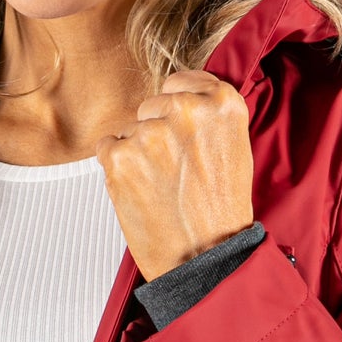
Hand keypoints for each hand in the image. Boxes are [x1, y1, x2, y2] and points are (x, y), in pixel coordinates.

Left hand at [96, 70, 254, 281]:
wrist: (204, 260)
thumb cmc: (220, 213)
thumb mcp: (234, 151)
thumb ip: (208, 119)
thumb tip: (178, 98)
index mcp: (222, 104)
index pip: (183, 81)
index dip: (178, 110)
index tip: (182, 134)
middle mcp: (186, 110)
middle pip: (152, 104)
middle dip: (157, 133)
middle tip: (176, 173)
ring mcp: (150, 133)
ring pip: (130, 128)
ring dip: (138, 153)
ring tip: (162, 187)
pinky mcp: (120, 156)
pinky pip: (107, 147)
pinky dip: (117, 169)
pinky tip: (142, 192)